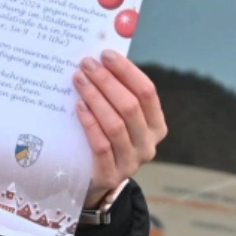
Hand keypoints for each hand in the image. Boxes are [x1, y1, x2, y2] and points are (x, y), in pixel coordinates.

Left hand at [72, 50, 166, 208]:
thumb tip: (100, 60)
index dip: (127, 72)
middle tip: (87, 65)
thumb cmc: (105, 138)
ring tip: (79, 80)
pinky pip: (100, 145)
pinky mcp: (110, 175)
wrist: (93, 181)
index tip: (106, 54)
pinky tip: (78, 107)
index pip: (147, 93)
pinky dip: (89, 123)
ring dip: (96, 98)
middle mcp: (148, 145)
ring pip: (115, 124)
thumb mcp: (117, 117)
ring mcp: (131, 162)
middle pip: (130, 106)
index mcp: (156, 126)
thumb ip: (115, 94)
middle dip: (107, 81)